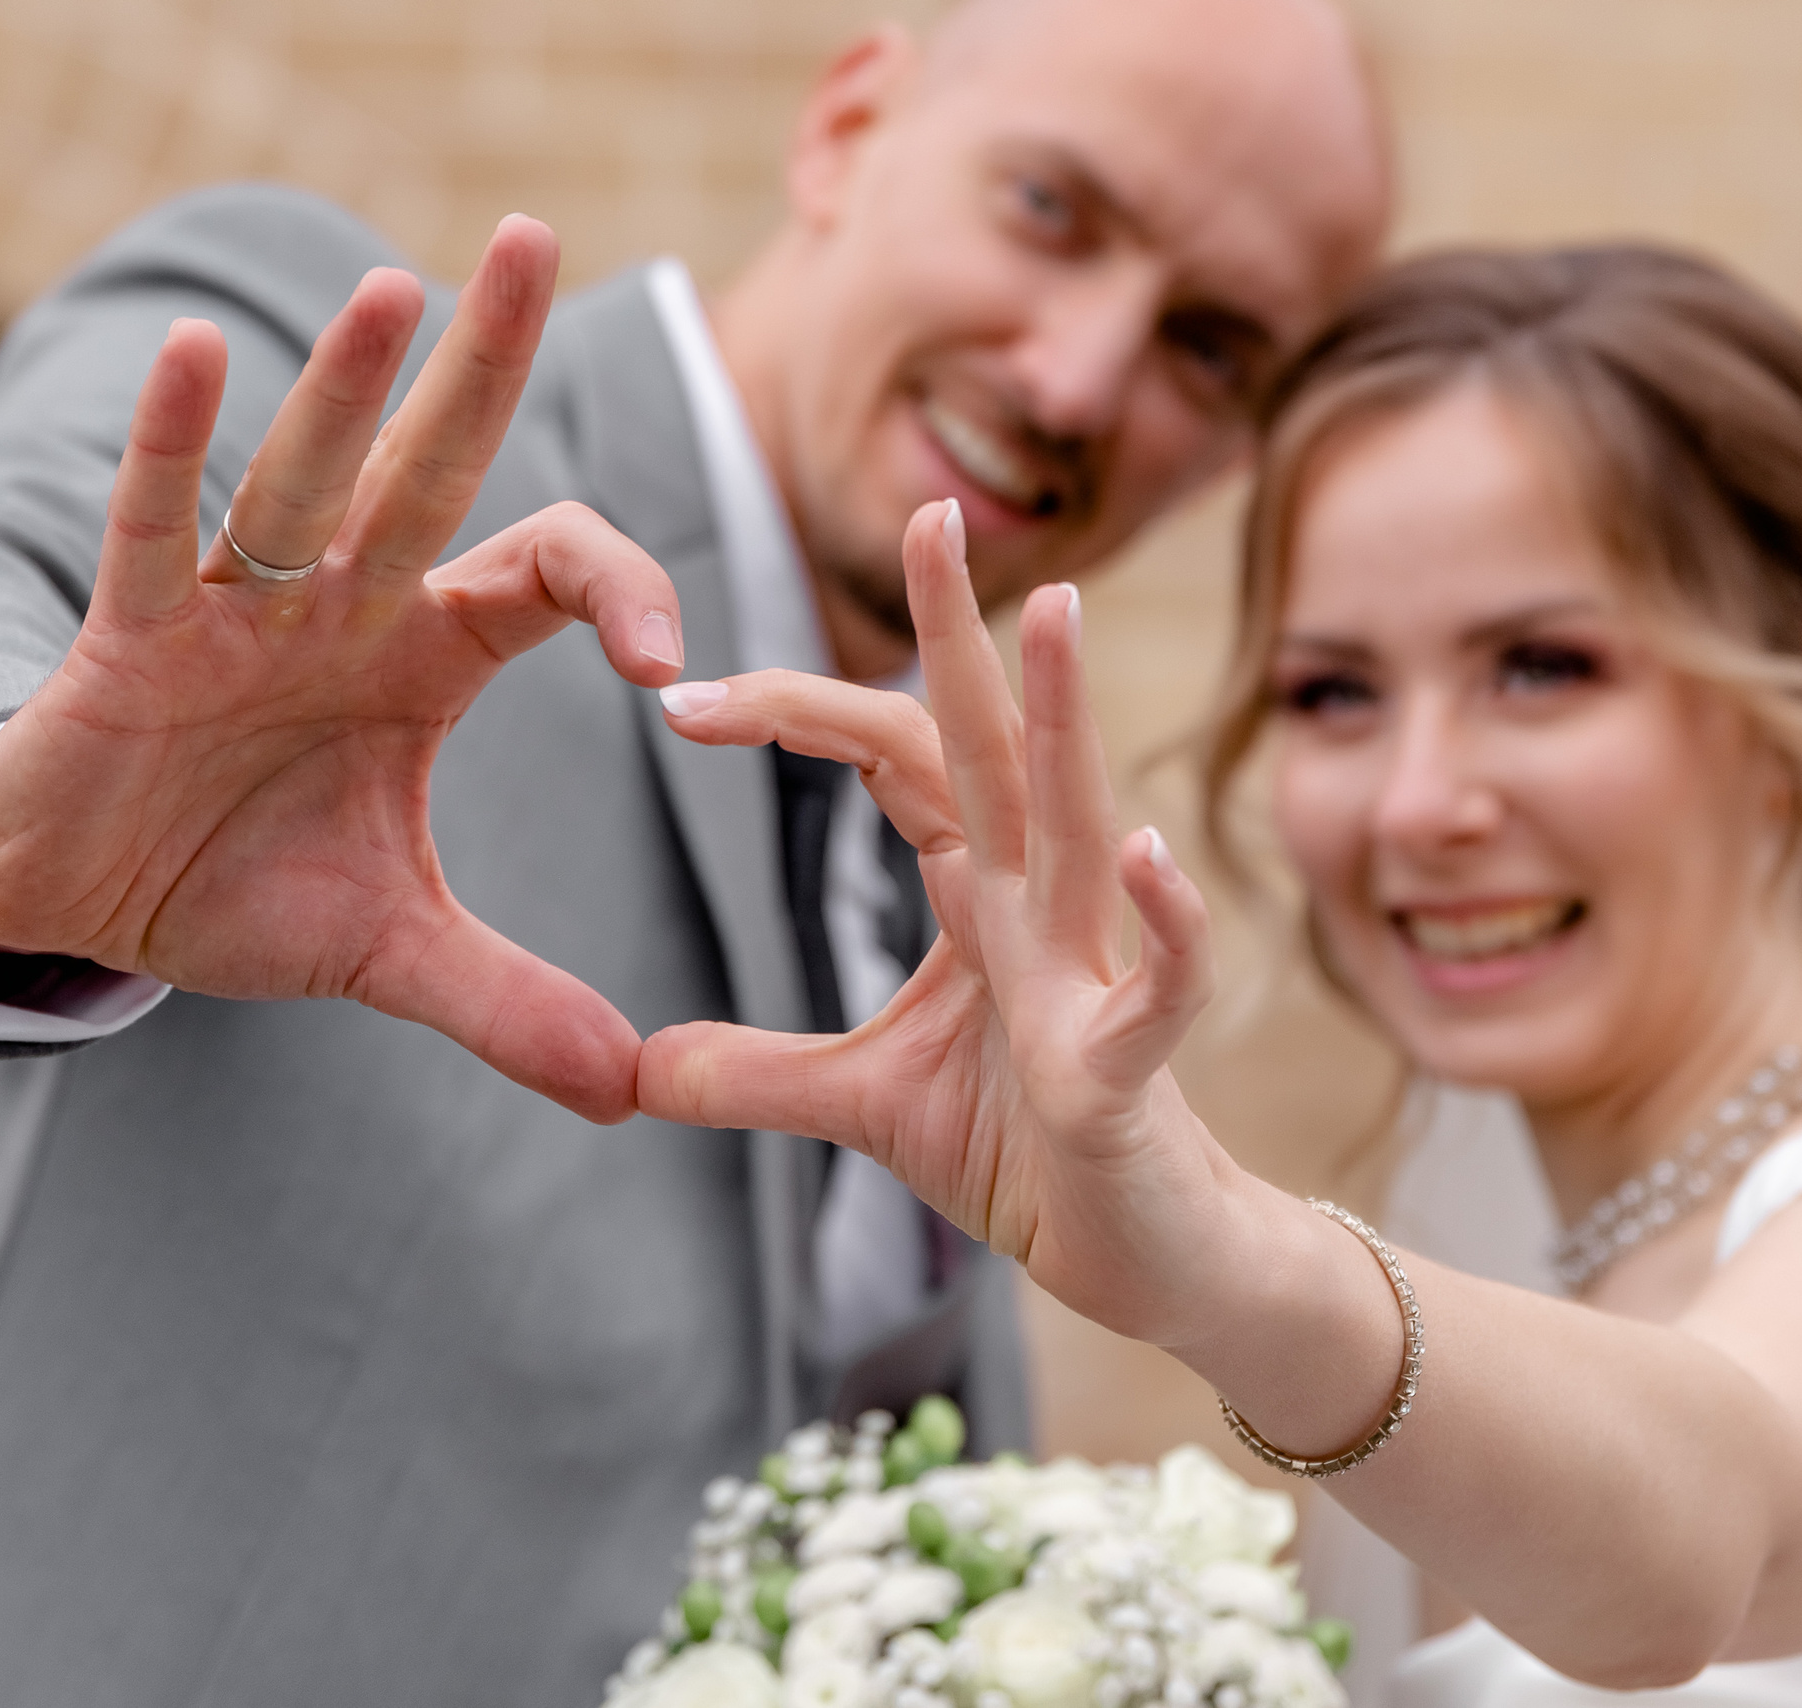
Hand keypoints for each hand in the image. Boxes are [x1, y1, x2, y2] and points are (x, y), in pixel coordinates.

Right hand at [0, 218, 683, 1122]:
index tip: (672, 673)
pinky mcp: (130, 636)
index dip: (620, 594)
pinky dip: (171, 452)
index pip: (546, 573)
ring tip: (400, 291)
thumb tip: (632, 1093)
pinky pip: (156, 528)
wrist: (86, 908)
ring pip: (303, 481)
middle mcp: (344, 604)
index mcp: (426, 655)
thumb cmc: (238, 886)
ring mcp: (237, 607)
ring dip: (346, 393)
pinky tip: (187, 357)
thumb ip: (510, 1003)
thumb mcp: (391, 951)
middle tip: (534, 237)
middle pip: (433, 466)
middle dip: (482, 362)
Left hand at [640, 501, 1248, 1343]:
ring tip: (1052, 609)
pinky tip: (1145, 855)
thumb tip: (641, 1070)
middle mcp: (1044, 905)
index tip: (686, 696)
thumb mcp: (866, 1106)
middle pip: (993, 745)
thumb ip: (760, 1074)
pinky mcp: (1132, 1064)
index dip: (801, 713)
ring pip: (1085, 821)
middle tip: (928, 510)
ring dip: (1069, 718)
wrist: (1146, 1258)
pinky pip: (1161, 979)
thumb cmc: (1030, 1152)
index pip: (897, 757)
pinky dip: (1160, 919)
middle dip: (962, 629)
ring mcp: (1097, 973)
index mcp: (981, 891)